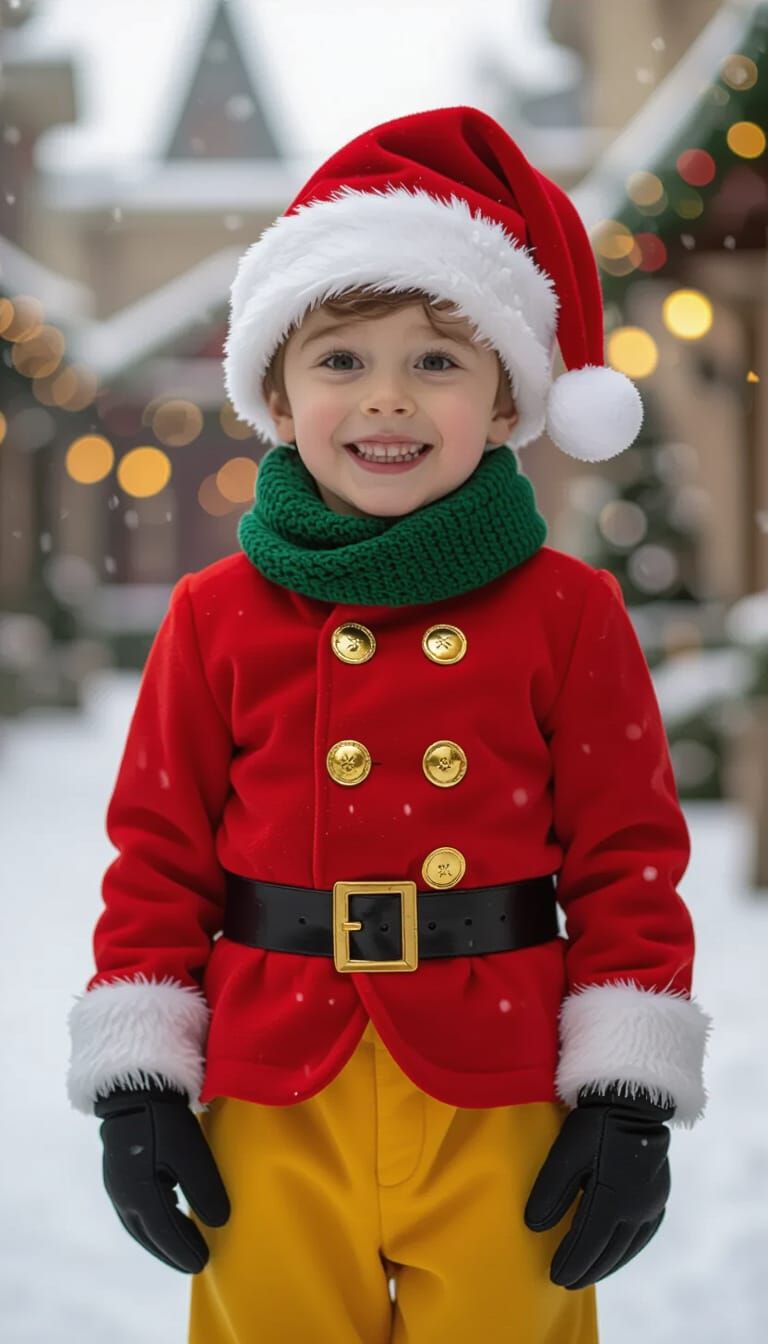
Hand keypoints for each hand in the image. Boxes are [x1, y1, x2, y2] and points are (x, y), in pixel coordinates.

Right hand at [94, 1080, 230, 1273]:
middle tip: (192, 1263)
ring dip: (158, 1239)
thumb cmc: (164, 1120)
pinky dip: (150, 1222)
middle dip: (170, 1251)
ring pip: (138, 1223)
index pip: (164, 1233)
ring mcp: (116, 1183)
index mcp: (140, 1194)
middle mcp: (123, 1195)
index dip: (184, 1250)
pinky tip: (163, 1218)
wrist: (133, 1088)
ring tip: (179, 1248)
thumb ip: (204, 1189)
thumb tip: (219, 1222)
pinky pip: (134, 1209)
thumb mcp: (190, 1153)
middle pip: (147, 1234)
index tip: (203, 1264)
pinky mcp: (117, 1171)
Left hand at [524, 1083, 673, 1289]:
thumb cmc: (595, 1123)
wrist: (635, 1099)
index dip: (571, 1262)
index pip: (588, 1242)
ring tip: (587, 1274)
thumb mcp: (566, 1153)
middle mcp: (637, 1209)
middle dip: (586, 1268)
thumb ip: (551, 1191)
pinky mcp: (660, 1196)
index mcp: (613, 1199)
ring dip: (607, 1263)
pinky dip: (627, 1249)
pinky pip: (643, 1234)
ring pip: (628, 1246)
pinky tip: (618, 1253)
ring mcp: (652, 1204)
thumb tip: (534, 1226)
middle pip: (609, 1250)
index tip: (555, 1277)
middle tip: (566, 1282)